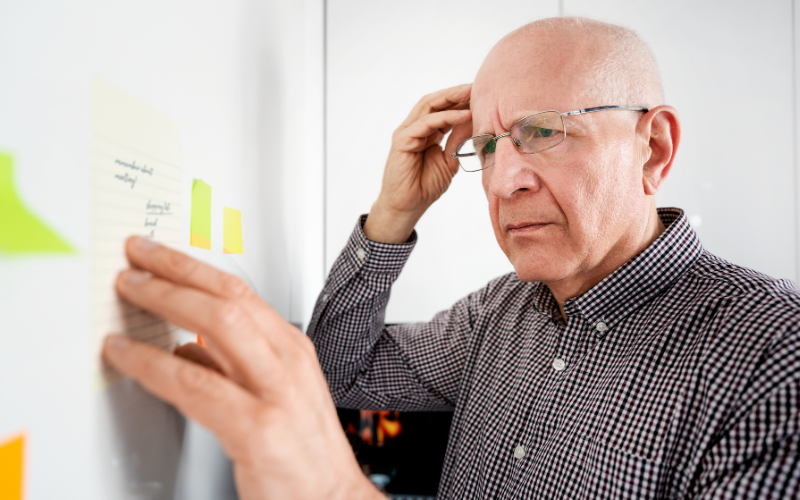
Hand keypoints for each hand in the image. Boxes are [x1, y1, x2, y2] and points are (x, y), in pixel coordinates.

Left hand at [102, 236, 380, 499]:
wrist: (330, 497)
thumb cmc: (303, 450)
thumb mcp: (275, 392)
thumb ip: (231, 367)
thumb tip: (184, 346)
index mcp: (292, 348)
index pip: (240, 291)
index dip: (193, 267)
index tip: (157, 255)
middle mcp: (288, 361)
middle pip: (228, 298)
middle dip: (176, 271)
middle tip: (135, 260)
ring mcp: (276, 392)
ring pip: (218, 326)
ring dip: (165, 301)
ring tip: (129, 293)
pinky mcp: (258, 428)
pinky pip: (196, 385)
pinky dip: (153, 364)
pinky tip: (129, 356)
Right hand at [364, 84, 473, 242]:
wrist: (408, 206)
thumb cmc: (425, 186)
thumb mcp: (449, 159)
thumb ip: (458, 139)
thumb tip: (475, 120)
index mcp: (426, 132)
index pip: (443, 109)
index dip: (460, 100)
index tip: (481, 94)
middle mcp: (414, 128)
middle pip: (435, 102)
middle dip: (456, 93)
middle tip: (477, 86)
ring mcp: (407, 133)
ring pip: (429, 107)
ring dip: (451, 98)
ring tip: (471, 93)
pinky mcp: (402, 140)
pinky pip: (426, 123)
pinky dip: (445, 117)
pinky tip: (463, 115)